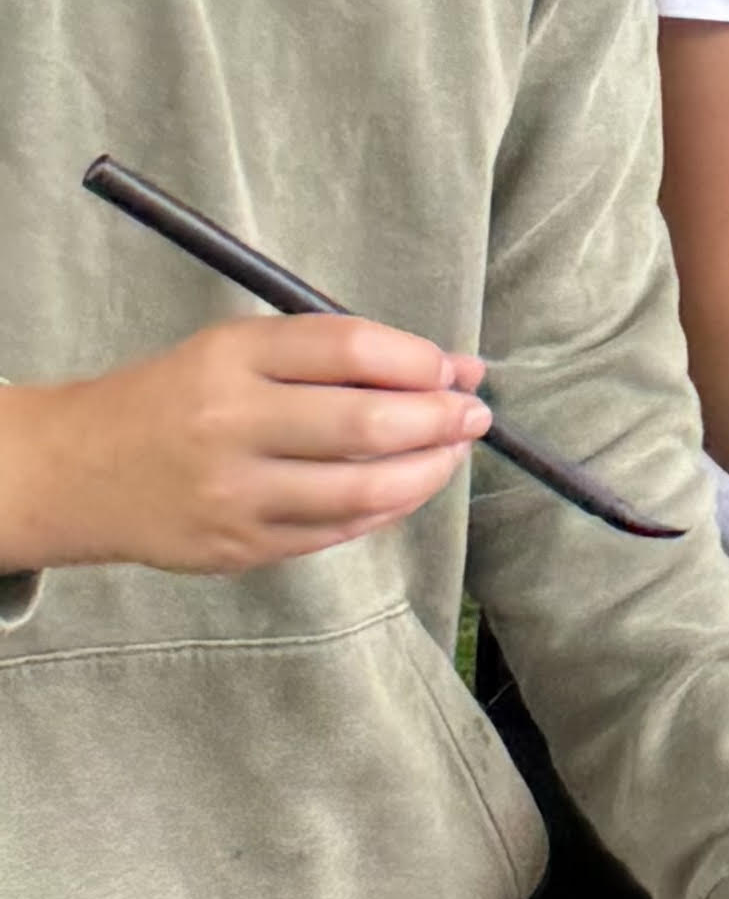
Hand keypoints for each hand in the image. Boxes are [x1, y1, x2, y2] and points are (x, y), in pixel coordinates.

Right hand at [0, 317, 489, 579]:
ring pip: (362, 490)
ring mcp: (234, 495)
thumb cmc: (181, 396)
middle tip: (475, 415)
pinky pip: (336, 532)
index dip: (420, 359)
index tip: (457, 368)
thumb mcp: (242, 349)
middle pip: (367, 424)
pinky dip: (386, 509)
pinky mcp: (238, 548)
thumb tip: (452, 368)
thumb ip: (340, 355)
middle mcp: (231, 424)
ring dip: (428, 472)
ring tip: (452, 454)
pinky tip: (405, 488)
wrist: (82, 470)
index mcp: (233, 357)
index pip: (352, 349)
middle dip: (442, 419)